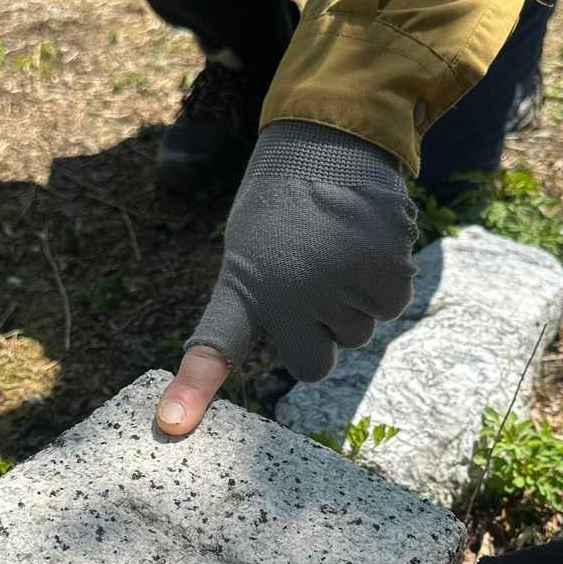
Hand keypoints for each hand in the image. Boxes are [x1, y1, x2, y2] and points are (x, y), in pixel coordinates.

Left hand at [156, 121, 414, 434]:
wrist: (331, 138)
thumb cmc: (287, 202)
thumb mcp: (252, 248)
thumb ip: (265, 304)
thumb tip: (308, 356)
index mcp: (244, 287)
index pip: (214, 346)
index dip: (193, 388)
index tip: (172, 424)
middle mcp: (287, 292)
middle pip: (316, 361)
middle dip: (322, 331)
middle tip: (316, 275)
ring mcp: (335, 284)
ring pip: (359, 332)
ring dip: (356, 297)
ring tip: (339, 244)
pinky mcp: (381, 272)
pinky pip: (390, 305)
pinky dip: (386, 277)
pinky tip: (367, 239)